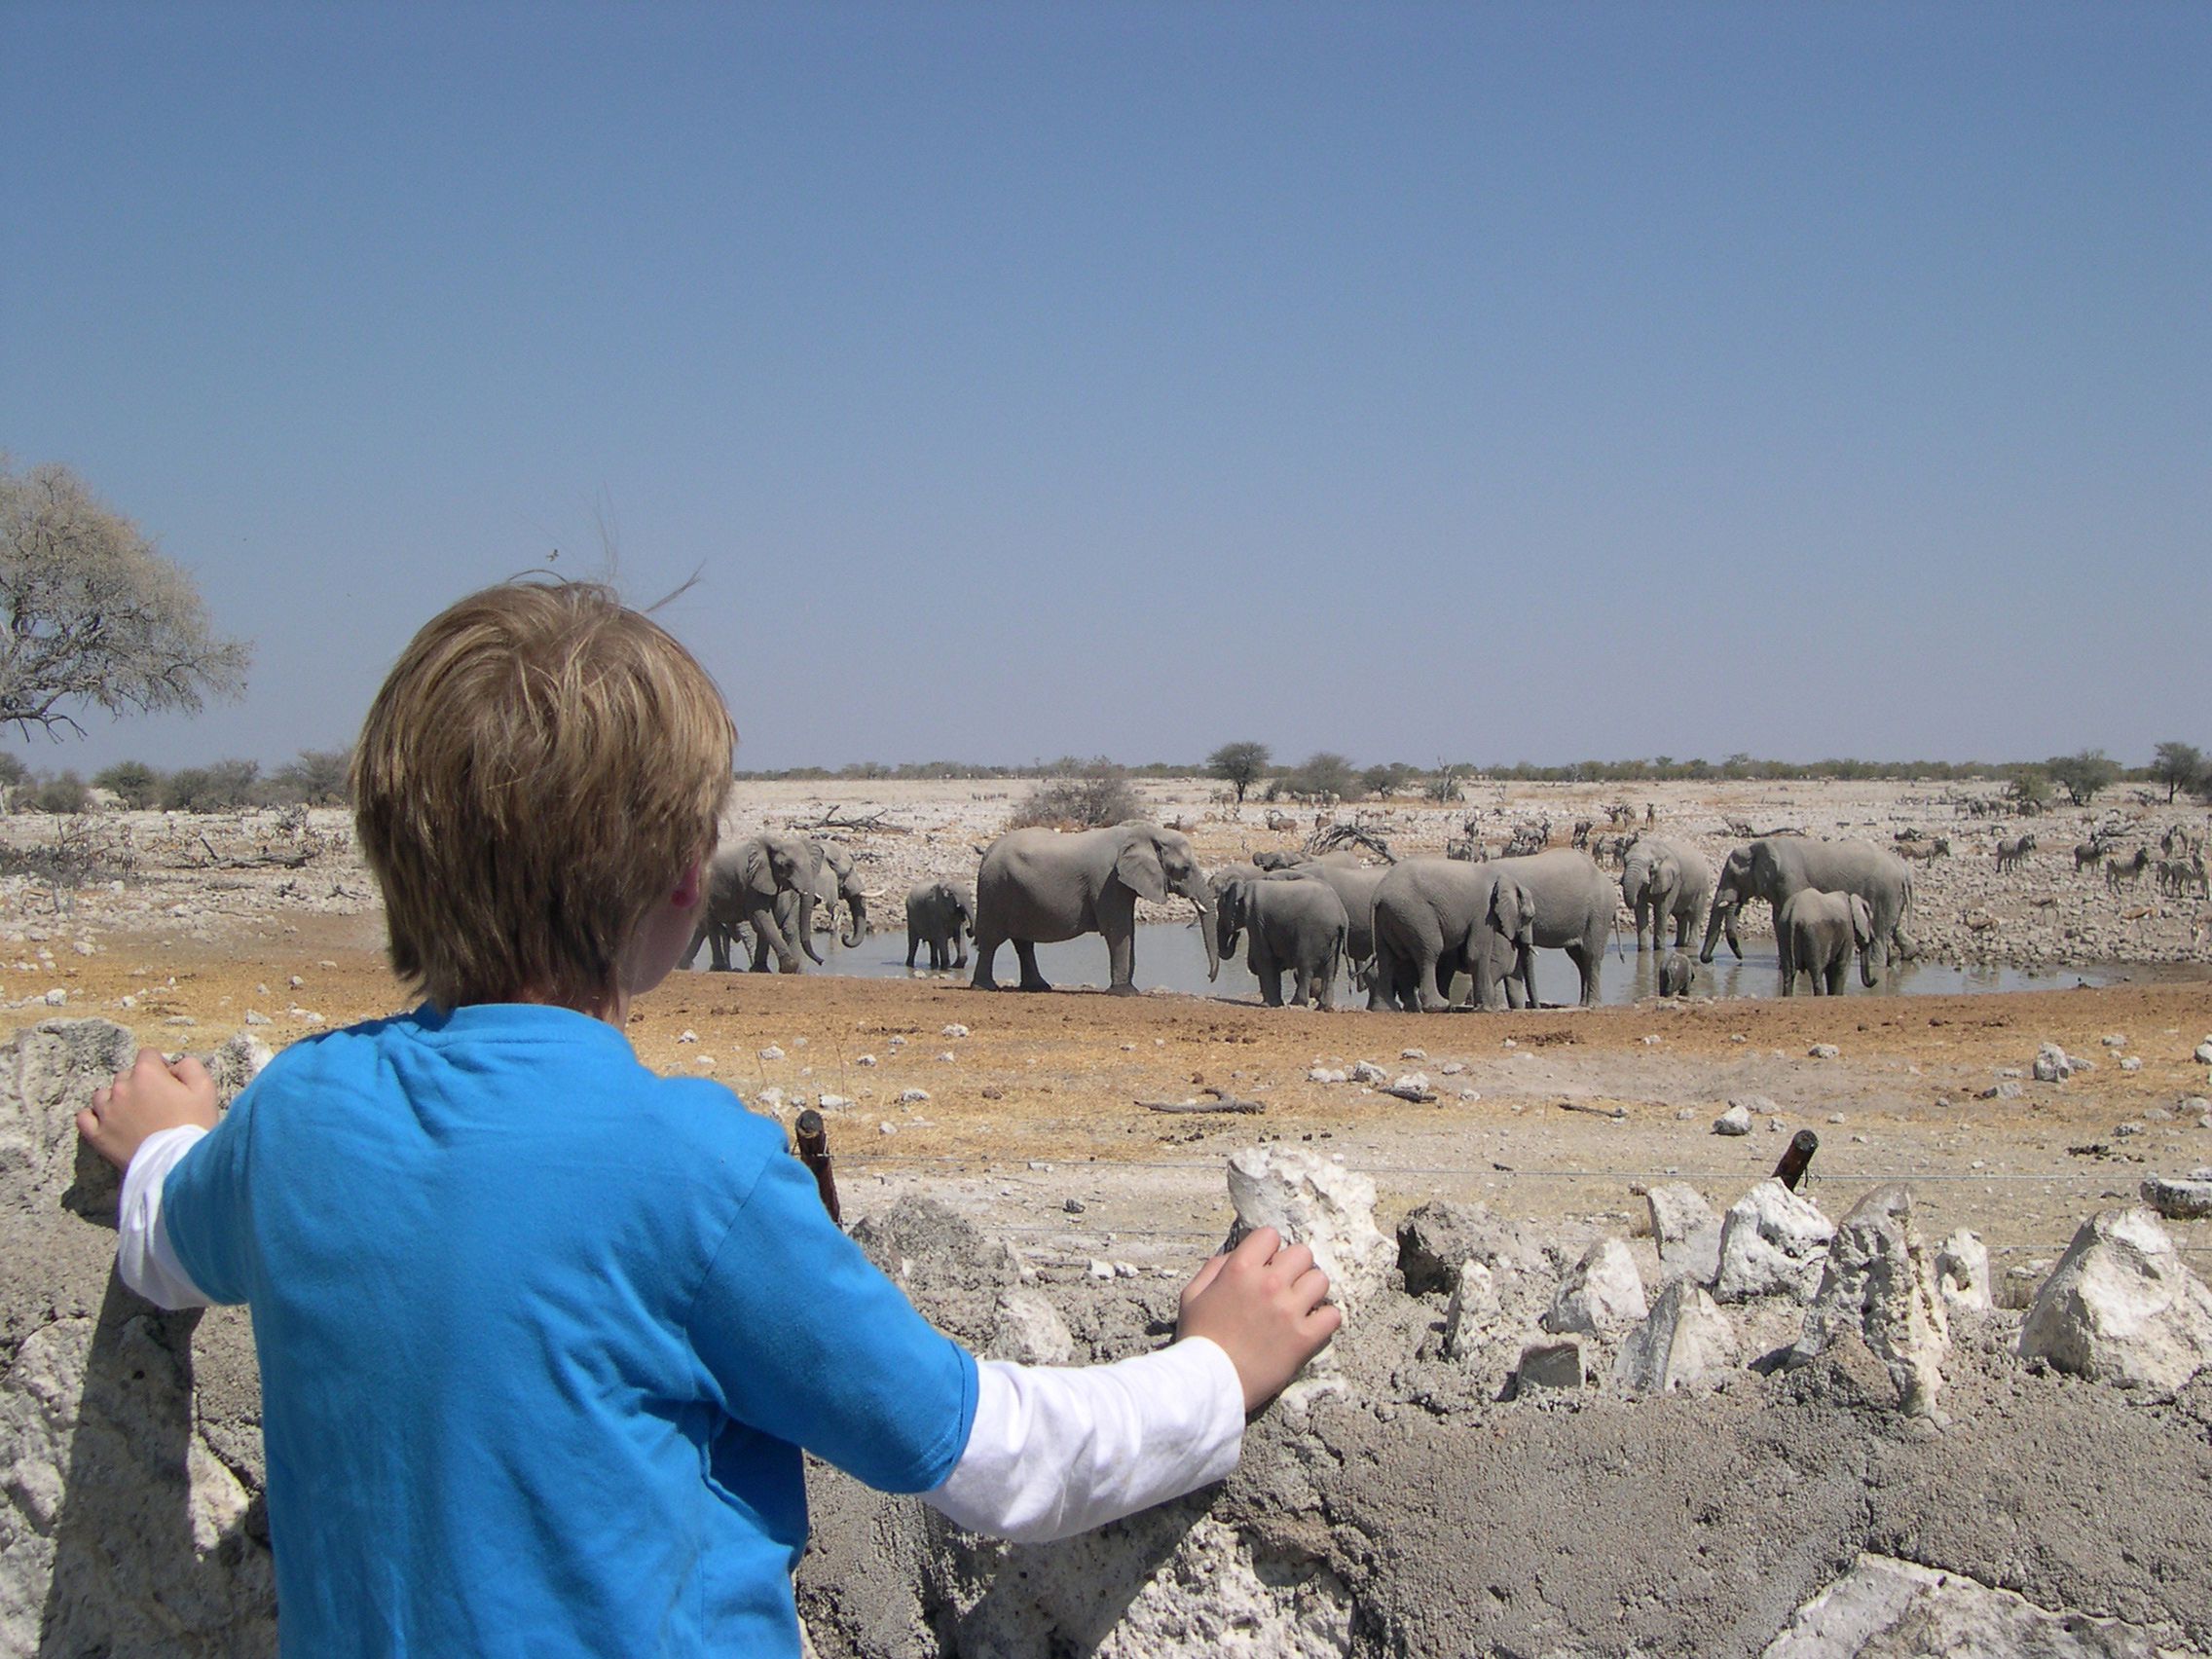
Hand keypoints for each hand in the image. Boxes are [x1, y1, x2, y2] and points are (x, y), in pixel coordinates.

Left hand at [77, 1048, 219, 1170]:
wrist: (177, 1163)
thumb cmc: (193, 1124)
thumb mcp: (205, 1088)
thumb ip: (189, 1066)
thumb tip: (174, 1065)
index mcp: (146, 1074)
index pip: (148, 1054)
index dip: (161, 1066)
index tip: (170, 1082)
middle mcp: (121, 1088)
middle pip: (127, 1074)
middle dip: (141, 1083)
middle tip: (158, 1103)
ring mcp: (106, 1112)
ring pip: (103, 1094)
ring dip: (116, 1098)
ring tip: (133, 1113)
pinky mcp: (97, 1134)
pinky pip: (83, 1117)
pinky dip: (93, 1116)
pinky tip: (106, 1120)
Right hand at [1175, 1226, 1340, 1412]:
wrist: (1210, 1383)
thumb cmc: (1198, 1339)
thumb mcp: (1193, 1294)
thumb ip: (1216, 1267)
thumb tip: (1238, 1255)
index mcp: (1240, 1270)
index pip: (1270, 1235)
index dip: (1268, 1249)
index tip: (1265, 1265)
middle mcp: (1268, 1284)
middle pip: (1302, 1253)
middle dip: (1293, 1266)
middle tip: (1284, 1285)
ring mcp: (1289, 1310)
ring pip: (1321, 1280)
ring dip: (1310, 1290)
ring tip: (1298, 1305)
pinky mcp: (1304, 1338)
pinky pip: (1333, 1315)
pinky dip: (1325, 1319)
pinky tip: (1310, 1325)